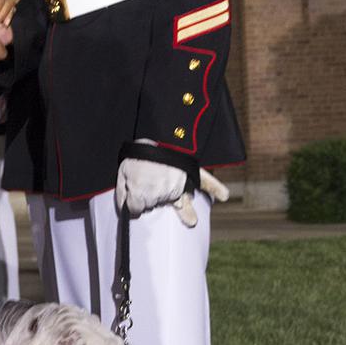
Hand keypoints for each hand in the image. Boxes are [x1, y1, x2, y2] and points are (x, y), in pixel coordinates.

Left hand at [115, 140, 229, 225]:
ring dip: (168, 194)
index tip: (132, 192)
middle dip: (149, 195)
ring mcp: (178, 186)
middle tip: (146, 178)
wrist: (150, 134)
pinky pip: (206, 182)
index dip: (133, 201)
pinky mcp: (190, 173)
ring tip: (161, 178)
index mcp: (141, 194)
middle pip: (153, 205)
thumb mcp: (121, 173)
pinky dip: (216, 188)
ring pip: (173, 199)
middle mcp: (161, 194)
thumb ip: (123, 193)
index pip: (136, 210)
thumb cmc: (135, 155)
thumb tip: (126, 208)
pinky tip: (223, 196)